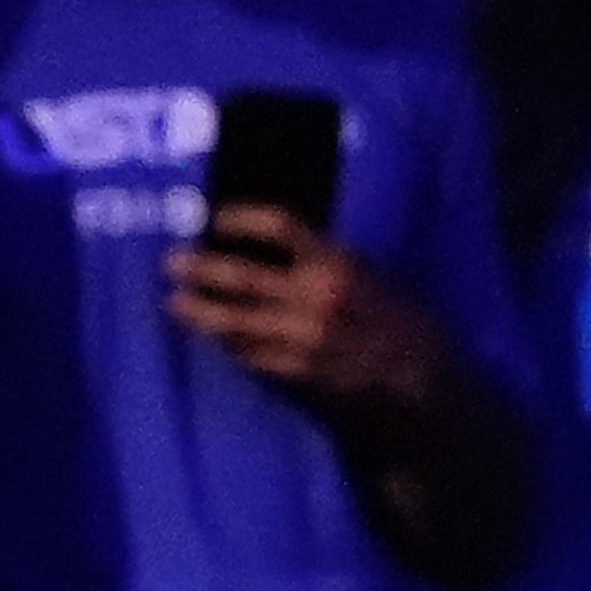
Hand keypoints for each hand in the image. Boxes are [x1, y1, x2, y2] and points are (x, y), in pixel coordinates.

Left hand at [165, 208, 451, 415]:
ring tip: (174, 304)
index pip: (282, 227)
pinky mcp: (299, 370)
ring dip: (202, 313)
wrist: (418, 373)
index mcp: (337, 262)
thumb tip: (260, 242)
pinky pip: (251, 355)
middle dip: (204, 270)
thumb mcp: (362, 271)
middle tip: (173, 263)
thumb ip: (317, 257)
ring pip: (239, 322)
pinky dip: (230, 345)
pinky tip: (215, 337)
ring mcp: (306, 337)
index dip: (244, 218)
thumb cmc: (388, 312)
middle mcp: (318, 297)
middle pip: (246, 278)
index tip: (216, 217)